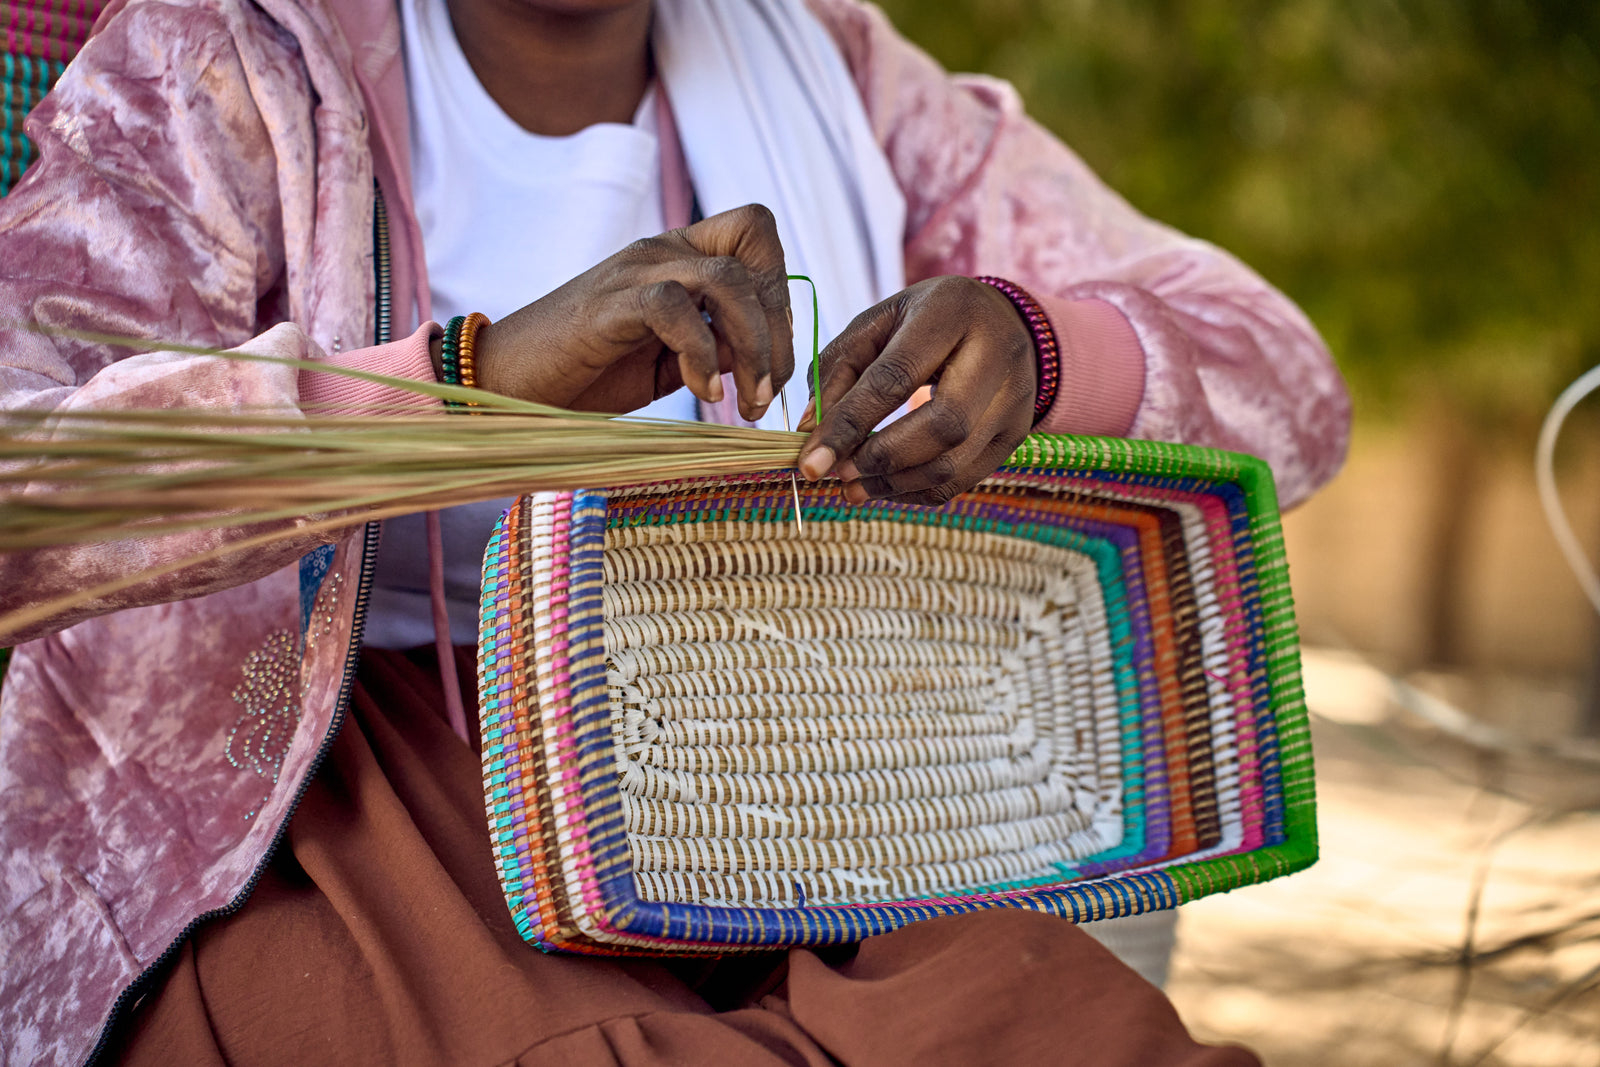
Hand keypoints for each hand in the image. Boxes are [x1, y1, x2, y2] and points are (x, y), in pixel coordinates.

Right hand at [469, 204, 793, 420]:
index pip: (755, 233)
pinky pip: (676, 308)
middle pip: (754, 250)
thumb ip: (714, 346)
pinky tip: (702, 394)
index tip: (772, 358)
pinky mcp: (609, 304)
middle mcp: (660, 251)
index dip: (780, 293)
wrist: (508, 383)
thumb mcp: (668, 360)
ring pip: (726, 279)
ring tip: (743, 401)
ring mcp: (634, 272)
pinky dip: (702, 355)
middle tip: (765, 391)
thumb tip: (763, 356)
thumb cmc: (586, 374)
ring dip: (752, 346)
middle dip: (777, 330)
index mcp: (677, 256)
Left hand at [796, 276, 1037, 505]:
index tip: (810, 462)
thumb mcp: (878, 323)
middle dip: (881, 459)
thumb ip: (838, 370)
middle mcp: (995, 353)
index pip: (896, 377)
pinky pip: (963, 479)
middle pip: (942, 426)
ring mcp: (1014, 398)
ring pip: (955, 463)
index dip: (849, 424)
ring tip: (854, 487)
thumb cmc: (925, 321)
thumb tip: (808, 431)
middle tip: (840, 474)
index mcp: (951, 312)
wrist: (1002, 321)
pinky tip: (887, 487)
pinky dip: (918, 492)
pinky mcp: (1016, 433)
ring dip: (896, 485)